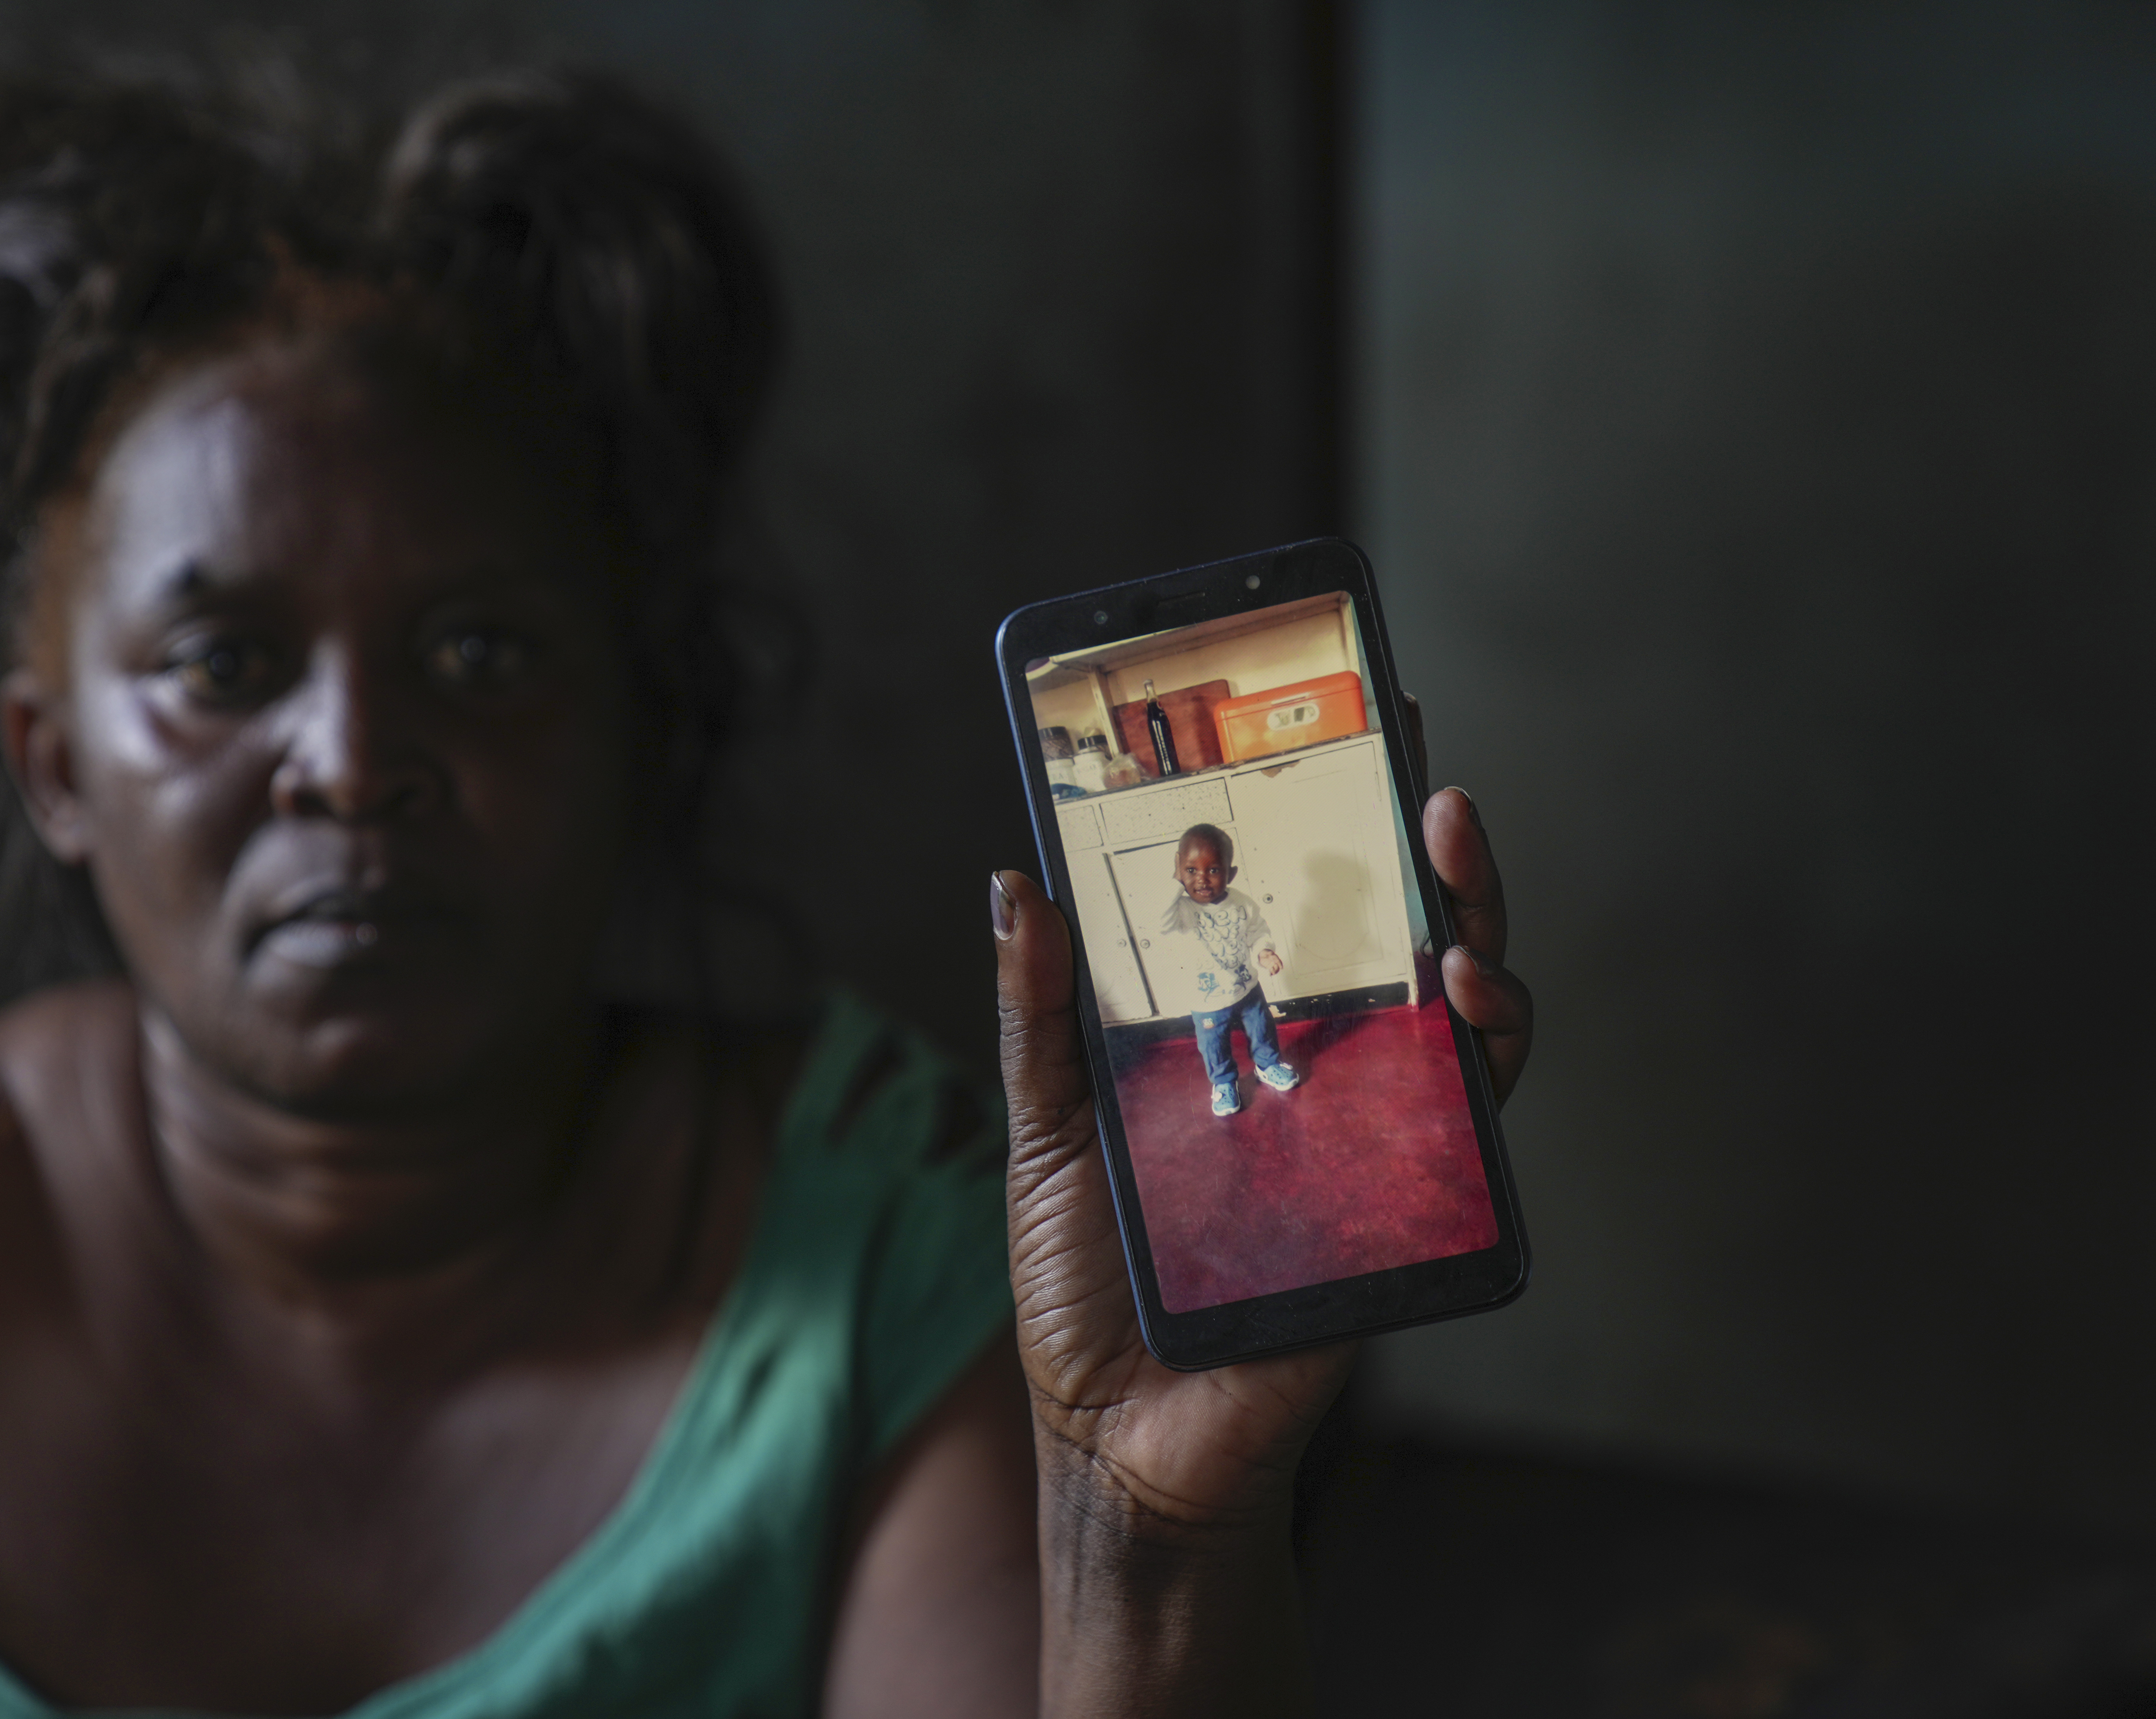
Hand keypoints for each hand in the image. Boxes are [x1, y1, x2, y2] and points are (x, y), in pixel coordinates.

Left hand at [991, 694, 1533, 1539]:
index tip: (1352, 724)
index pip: (1299, 913)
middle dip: (1430, 854)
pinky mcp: (1409, 1205)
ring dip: (1476, 927)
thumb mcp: (1044, 1128)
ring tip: (1452, 871)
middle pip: (1402, 942)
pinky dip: (1484, 1043)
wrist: (1124, 1434)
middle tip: (1425, 774)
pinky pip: (1475, 1111)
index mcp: (1239, 1041)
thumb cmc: (1088, 1284)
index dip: (1333, 824)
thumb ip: (1040, 1014)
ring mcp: (1376, 1136)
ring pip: (1463, 1009)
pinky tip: (1464, 990)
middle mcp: (1323, 1074)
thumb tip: (1016, 885)